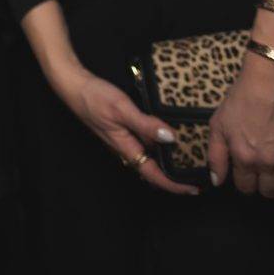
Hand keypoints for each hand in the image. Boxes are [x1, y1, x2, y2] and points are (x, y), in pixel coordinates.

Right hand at [47, 63, 197, 196]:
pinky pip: (146, 141)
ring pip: (150, 154)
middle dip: (175, 175)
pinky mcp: (124, 128)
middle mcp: (126, 147)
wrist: (74, 85)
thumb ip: (146, 124)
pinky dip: (160, 142)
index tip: (193, 189)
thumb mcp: (122, 109)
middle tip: (198, 174)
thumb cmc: (94, 98)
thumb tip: (171, 138)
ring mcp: (125, 138)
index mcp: (126, 147)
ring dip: (169, 159)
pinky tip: (170, 132)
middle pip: (153, 168)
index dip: (173, 185)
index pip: (153, 175)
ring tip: (191, 155)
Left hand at [207, 53, 273, 196]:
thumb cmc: (243, 97)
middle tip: (260, 171)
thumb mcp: (218, 124)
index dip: (243, 182)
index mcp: (244, 157)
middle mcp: (267, 162)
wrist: (272, 77)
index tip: (244, 173)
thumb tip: (217, 181)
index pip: (245, 188)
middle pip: (268, 192)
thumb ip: (216, 155)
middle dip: (262, 184)